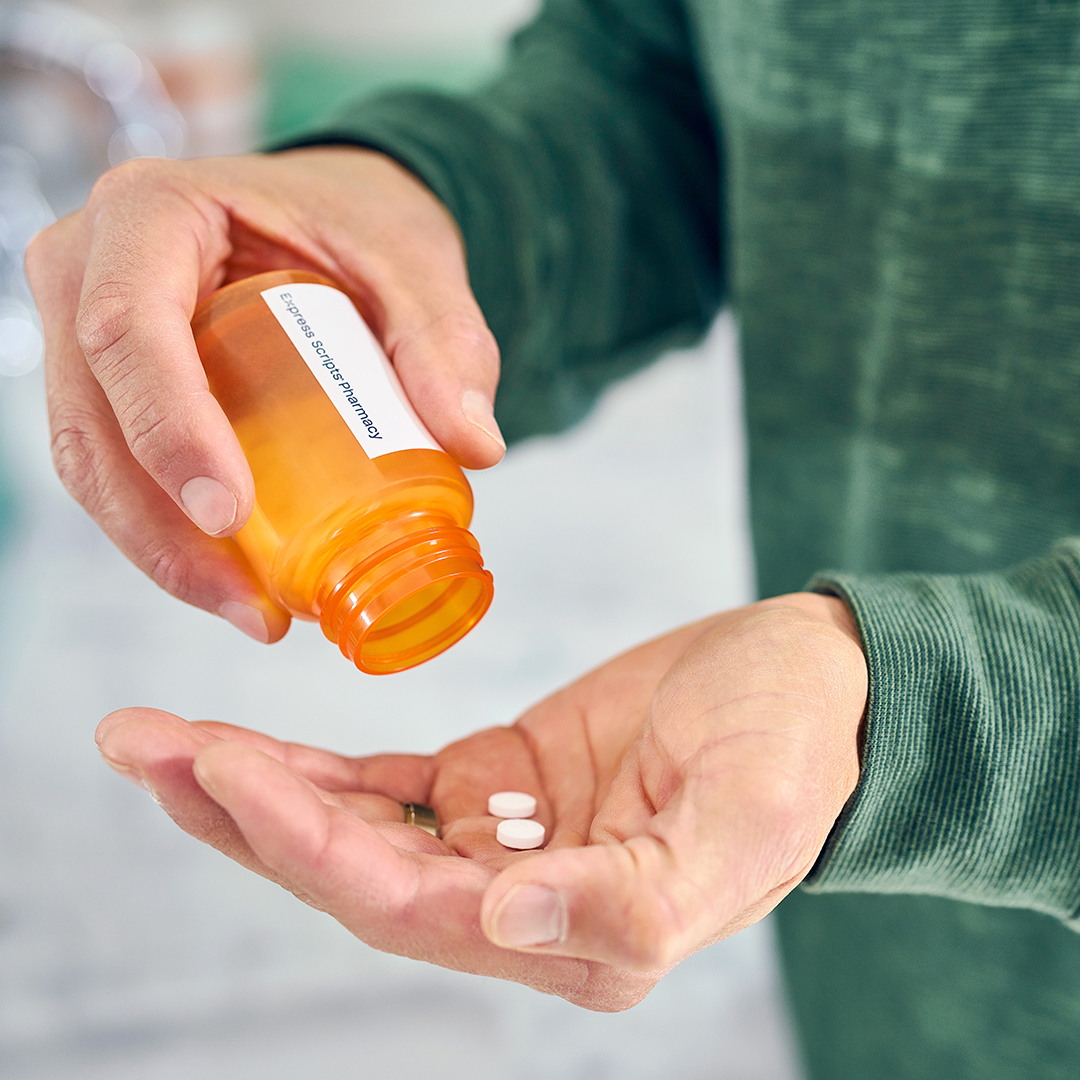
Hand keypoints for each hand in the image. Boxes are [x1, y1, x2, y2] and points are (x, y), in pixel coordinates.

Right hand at [25, 148, 504, 643]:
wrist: (328, 210)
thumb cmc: (358, 220)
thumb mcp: (413, 260)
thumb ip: (446, 339)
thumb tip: (476, 445)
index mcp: (152, 211)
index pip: (128, 328)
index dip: (168, 429)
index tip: (231, 516)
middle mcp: (91, 266)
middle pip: (90, 418)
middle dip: (161, 531)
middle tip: (252, 605)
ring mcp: (84, 326)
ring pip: (89, 460)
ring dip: (162, 552)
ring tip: (253, 611)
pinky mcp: (108, 382)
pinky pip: (116, 467)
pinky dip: (166, 532)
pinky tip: (233, 579)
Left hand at [95, 593, 866, 1011]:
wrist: (815, 685)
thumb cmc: (797, 750)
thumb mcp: (743, 820)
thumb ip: (633, 900)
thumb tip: (501, 919)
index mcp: (579, 936)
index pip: (408, 902)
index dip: (311, 841)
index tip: (226, 764)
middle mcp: (525, 905)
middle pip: (352, 873)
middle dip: (242, 815)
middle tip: (145, 748)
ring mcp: (506, 840)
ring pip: (355, 827)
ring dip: (260, 787)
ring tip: (165, 741)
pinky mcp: (502, 779)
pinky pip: (390, 781)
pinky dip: (317, 766)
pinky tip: (251, 743)